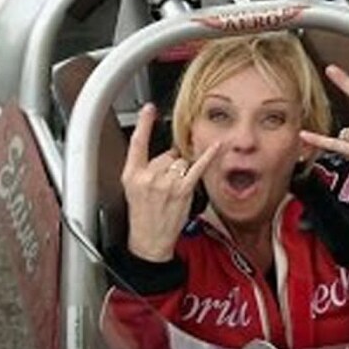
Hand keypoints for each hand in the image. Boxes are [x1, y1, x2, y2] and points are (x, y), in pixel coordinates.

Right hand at [121, 104, 222, 261]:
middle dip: (169, 165)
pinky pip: (197, 167)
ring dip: (182, 171)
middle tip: (165, 184)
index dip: (143, 123)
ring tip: (174, 189)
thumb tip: (164, 154)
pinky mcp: (183, 190)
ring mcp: (166, 183)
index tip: (148, 109)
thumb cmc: (142, 215)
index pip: (136, 143)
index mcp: (132, 174)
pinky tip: (217, 146)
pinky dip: (208, 156)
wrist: (149, 240)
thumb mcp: (131, 189)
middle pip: (166, 154)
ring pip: (181, 161)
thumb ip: (143, 168)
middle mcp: (148, 177)